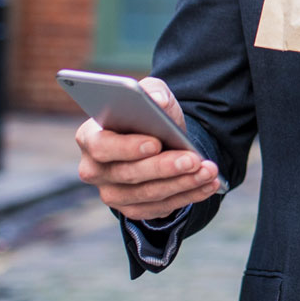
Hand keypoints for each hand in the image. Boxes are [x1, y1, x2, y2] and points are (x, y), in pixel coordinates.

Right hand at [73, 77, 221, 220]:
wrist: (162, 141)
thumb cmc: (149, 117)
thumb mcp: (152, 96)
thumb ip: (153, 91)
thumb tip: (159, 102)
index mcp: (90, 137)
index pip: (102, 146)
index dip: (127, 147)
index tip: (155, 143)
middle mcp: (95, 170)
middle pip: (128, 174)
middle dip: (164, 167)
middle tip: (193, 160)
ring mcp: (112, 193)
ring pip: (148, 194)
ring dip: (182, 183)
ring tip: (208, 171)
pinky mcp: (133, 209)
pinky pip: (161, 207)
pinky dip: (188, 195)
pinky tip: (208, 184)